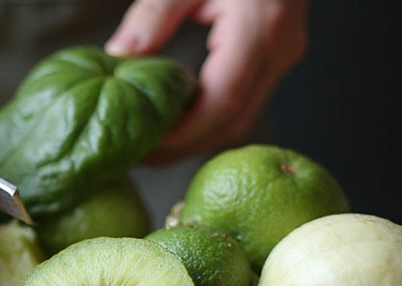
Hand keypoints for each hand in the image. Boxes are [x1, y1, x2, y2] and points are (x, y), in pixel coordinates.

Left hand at [106, 0, 307, 163]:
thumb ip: (154, 14)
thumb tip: (119, 55)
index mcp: (259, 28)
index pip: (222, 101)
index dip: (184, 133)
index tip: (145, 147)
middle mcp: (279, 49)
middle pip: (233, 121)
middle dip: (185, 147)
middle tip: (138, 157)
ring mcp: (282, 55)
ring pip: (241, 117)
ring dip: (196, 138)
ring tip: (150, 146)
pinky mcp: (276, 56)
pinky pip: (243, 100)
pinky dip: (208, 118)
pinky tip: (175, 120)